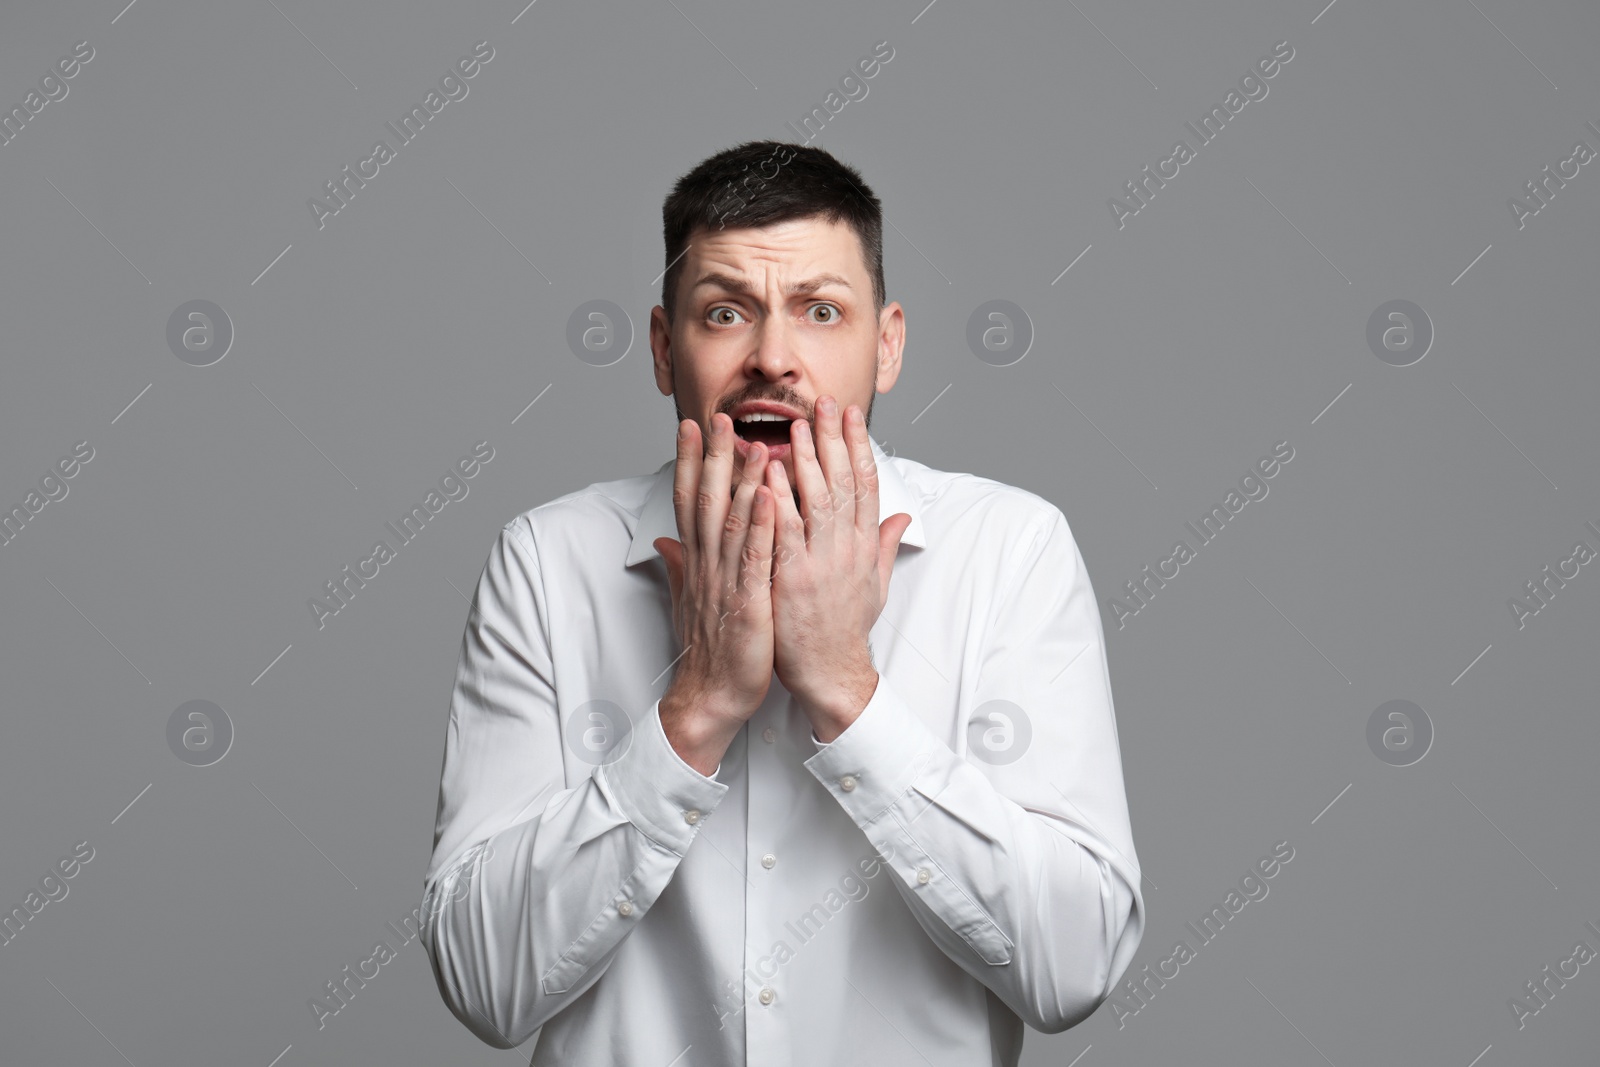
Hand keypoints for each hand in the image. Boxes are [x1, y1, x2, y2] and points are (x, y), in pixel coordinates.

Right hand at [653, 413, 776, 773]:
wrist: (711, 696)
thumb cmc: (709, 650)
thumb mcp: (692, 601)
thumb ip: (679, 567)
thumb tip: (665, 543)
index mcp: (697, 563)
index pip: (688, 502)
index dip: (689, 462)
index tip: (692, 427)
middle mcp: (706, 566)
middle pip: (704, 500)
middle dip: (710, 456)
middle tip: (717, 416)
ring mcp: (724, 582)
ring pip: (728, 520)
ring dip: (737, 479)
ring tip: (747, 440)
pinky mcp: (746, 602)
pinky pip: (753, 556)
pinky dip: (759, 524)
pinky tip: (766, 495)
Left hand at [765, 396, 911, 736]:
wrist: (832, 675)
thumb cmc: (845, 632)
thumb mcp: (875, 585)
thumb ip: (885, 546)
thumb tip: (901, 519)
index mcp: (864, 548)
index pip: (867, 485)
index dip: (860, 447)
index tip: (852, 416)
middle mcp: (847, 550)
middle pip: (845, 483)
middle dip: (835, 439)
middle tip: (826, 403)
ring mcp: (821, 563)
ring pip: (818, 500)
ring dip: (807, 459)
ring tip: (797, 424)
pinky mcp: (794, 580)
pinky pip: (785, 532)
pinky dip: (778, 500)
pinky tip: (769, 472)